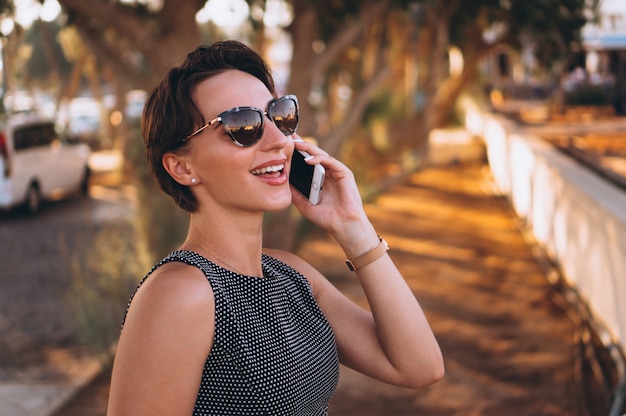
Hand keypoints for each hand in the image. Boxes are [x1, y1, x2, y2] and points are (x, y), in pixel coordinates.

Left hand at [290, 136, 377, 253]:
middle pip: (313, 154)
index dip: (296, 153)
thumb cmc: (325, 218)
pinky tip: (307, 160)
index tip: (283, 146)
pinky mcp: (344, 173)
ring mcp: (337, 172)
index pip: (307, 161)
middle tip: (288, 136)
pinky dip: (319, 159)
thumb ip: (294, 192)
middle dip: (301, 144)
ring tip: (295, 144)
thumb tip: (281, 180)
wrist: (342, 226)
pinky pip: (330, 161)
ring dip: (308, 148)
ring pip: (321, 155)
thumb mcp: (303, 204)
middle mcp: (328, 173)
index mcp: (319, 179)